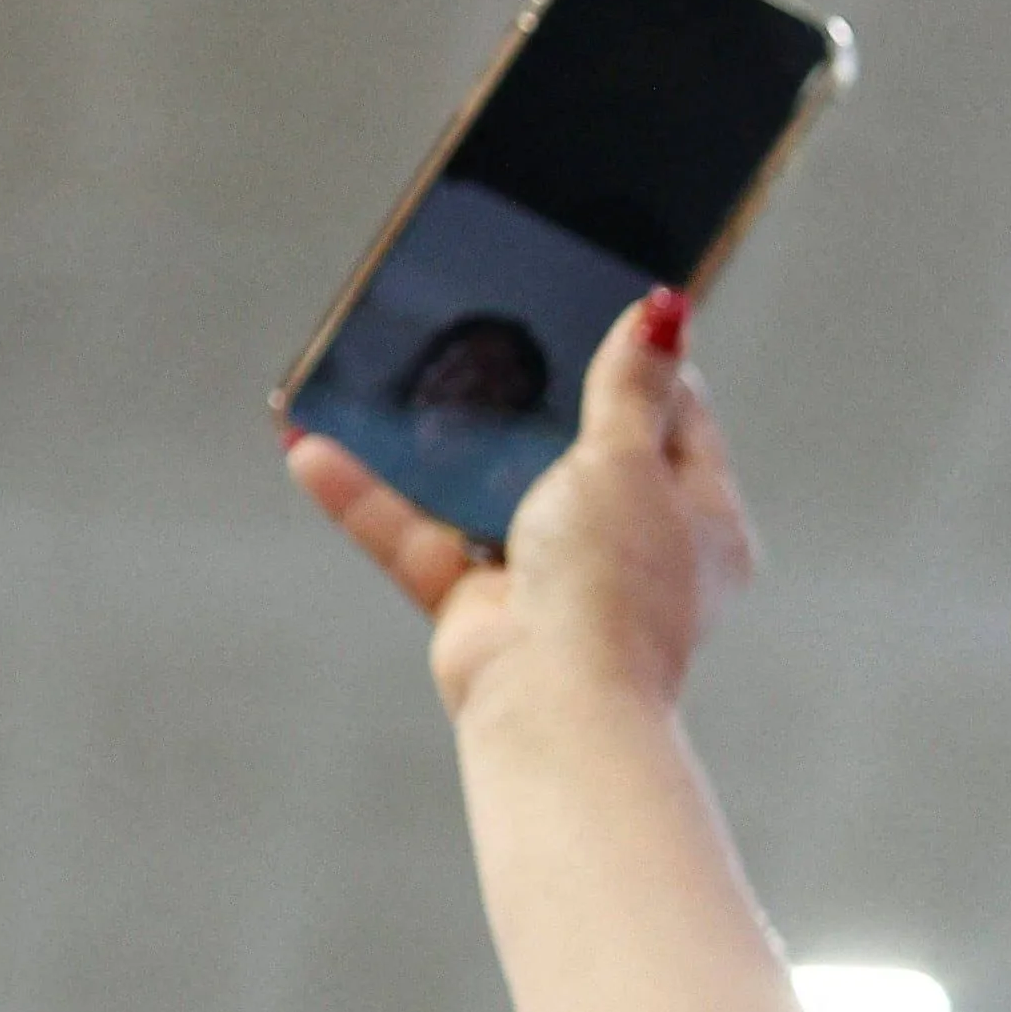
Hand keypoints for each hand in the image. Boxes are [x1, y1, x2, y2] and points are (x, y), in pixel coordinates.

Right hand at [290, 291, 754, 725]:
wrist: (555, 705)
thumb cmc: (614, 583)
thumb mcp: (627, 462)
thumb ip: (631, 387)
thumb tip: (665, 311)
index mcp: (700, 519)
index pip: (679, 420)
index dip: (639, 365)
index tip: (596, 306)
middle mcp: (632, 549)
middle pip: (579, 451)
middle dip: (529, 396)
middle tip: (487, 323)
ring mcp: (557, 580)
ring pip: (489, 494)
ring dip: (437, 444)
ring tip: (390, 372)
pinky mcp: (483, 609)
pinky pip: (418, 540)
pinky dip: (367, 500)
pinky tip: (310, 447)